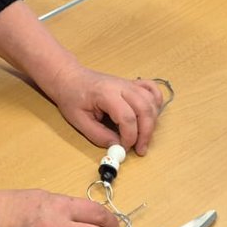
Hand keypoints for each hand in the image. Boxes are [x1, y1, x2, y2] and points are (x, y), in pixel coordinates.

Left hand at [46, 65, 163, 154]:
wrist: (70, 77)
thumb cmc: (72, 97)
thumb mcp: (79, 120)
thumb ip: (98, 135)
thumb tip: (117, 147)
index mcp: (106, 94)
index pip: (127, 117)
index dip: (129, 137)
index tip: (124, 148)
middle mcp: (121, 86)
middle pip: (144, 109)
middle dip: (146, 133)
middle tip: (140, 149)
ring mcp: (129, 83)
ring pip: (151, 101)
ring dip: (152, 121)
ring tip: (143, 137)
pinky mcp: (132, 84)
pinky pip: (152, 89)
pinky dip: (156, 102)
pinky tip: (151, 115)